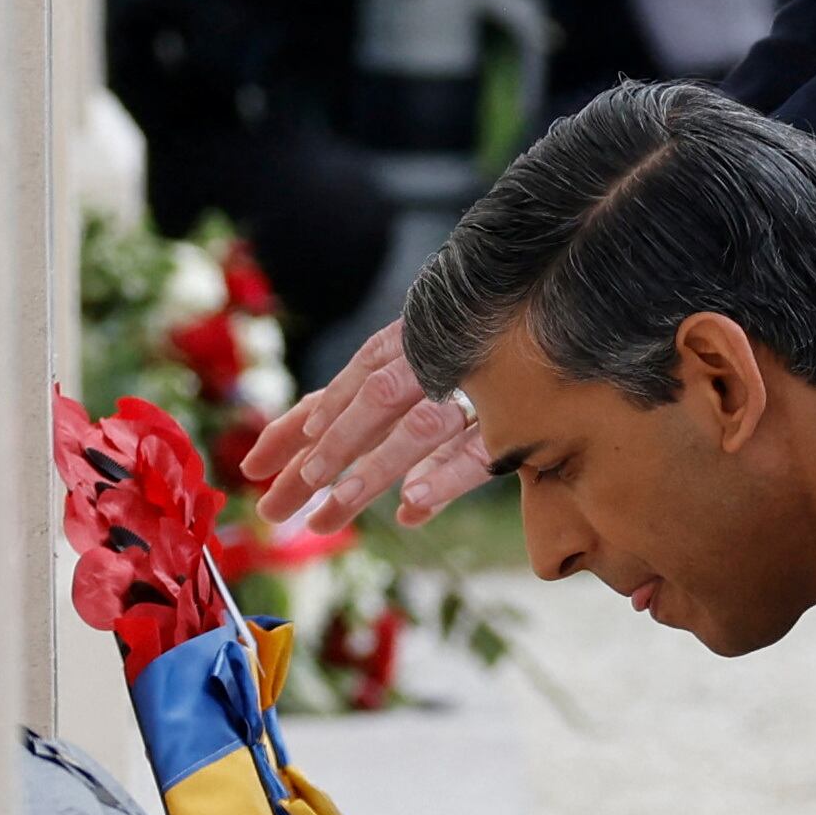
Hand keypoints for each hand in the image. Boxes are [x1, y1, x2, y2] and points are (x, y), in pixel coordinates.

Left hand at [241, 322, 492, 532]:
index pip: (337, 392)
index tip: (252, 470)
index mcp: (404, 348)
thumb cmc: (494, 343)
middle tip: (278, 509)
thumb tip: (343, 452)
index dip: (291, 429)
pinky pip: (477, 448)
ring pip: (413, 429)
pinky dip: (446, 476)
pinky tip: (412, 508)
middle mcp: (433, 358)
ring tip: (330, 516)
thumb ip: (385, 400)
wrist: (564, 298)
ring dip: (370, 473)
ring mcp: (474, 383)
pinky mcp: (516, 414)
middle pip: (366, 410)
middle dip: (320, 460)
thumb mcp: (432, 366)